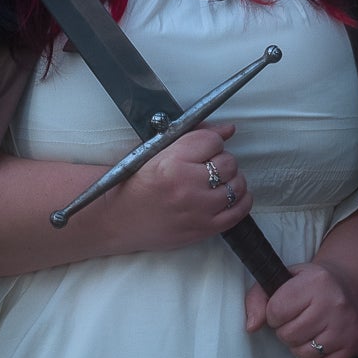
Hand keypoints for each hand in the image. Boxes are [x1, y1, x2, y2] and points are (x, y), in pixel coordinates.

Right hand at [113, 123, 250, 252]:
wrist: (117, 219)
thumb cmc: (135, 184)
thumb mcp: (156, 151)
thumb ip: (194, 136)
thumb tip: (228, 128)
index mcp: (172, 162)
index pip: (213, 141)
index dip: (211, 142)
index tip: (204, 148)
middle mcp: (187, 186)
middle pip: (228, 162)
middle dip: (221, 160)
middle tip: (207, 166)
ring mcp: (198, 210)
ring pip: (237, 185)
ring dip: (232, 180)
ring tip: (216, 181)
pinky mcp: (204, 229)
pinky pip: (239, 211)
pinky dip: (240, 200)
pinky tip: (228, 195)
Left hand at [244, 262, 357, 357]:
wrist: (348, 286)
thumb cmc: (311, 285)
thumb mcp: (283, 279)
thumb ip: (258, 298)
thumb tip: (251, 326)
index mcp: (315, 281)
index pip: (276, 311)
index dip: (274, 314)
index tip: (284, 309)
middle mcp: (334, 303)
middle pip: (289, 335)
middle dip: (286, 331)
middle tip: (297, 320)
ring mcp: (346, 326)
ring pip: (303, 353)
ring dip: (299, 346)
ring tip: (308, 330)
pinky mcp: (354, 344)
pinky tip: (318, 341)